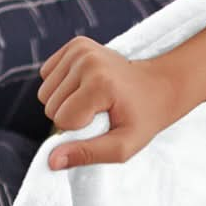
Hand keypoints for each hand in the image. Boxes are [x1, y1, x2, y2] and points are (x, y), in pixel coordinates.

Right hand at [34, 34, 190, 170]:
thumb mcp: (123, 146)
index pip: (62, 120)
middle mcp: (87, 60)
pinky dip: (61, 85)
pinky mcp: (75, 44)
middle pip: (50, 106)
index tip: (103, 122)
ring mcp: (80, 49)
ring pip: (45, 92)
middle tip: (99, 111)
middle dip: (70, 116)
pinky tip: (85, 86)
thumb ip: (88, 154)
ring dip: (64, 101)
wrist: (160, 86)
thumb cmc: (143, 119)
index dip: (79, 129)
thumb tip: (51, 161)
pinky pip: (47, 74)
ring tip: (94, 99)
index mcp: (100, 83)